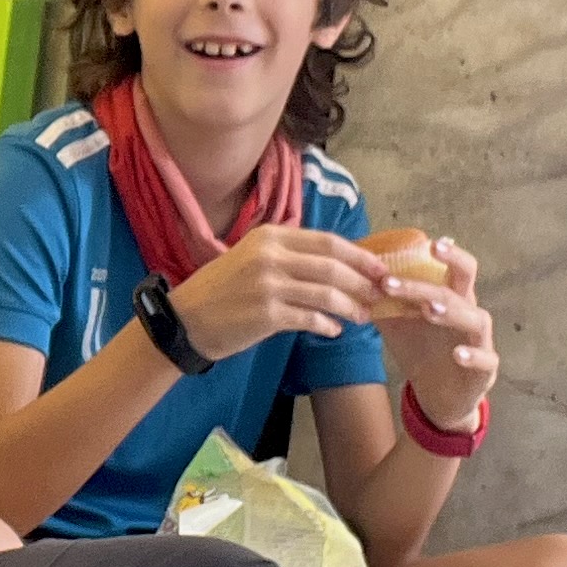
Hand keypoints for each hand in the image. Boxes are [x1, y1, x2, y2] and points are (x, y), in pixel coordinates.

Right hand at [171, 226, 386, 363]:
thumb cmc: (223, 289)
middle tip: (380, 294)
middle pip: (333, 266)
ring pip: (326, 293)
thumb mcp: (253, 257)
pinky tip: (334, 330)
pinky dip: (328, 325)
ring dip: (351, 306)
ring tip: (363, 316)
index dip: (359, 255)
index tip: (380, 268)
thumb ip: (290, 255)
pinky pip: (310, 318)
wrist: (186, 319)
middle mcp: (271, 256)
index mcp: (270, 236)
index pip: (328, 242)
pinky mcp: (267, 314)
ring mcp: (268, 285)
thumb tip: (338, 263)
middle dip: (363, 281)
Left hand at [373, 235, 497, 430]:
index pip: (452, 267)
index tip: (426, 241)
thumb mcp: (398, 325)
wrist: (438, 397)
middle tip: (432, 252)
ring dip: (454, 311)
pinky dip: (473, 355)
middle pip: (467, 282)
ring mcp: (480, 341)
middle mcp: (468, 313)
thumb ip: (382, 303)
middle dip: (453, 264)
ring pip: (476, 318)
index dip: (445, 253)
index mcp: (449, 298)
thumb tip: (353, 278)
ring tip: (430, 308)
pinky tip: (458, 354)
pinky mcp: (485, 370)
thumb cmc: (421, 352)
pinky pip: (486, 359)